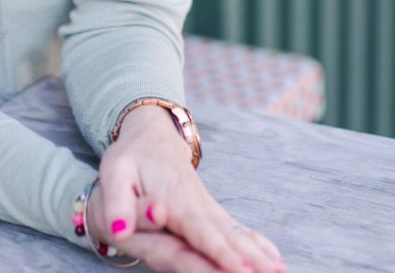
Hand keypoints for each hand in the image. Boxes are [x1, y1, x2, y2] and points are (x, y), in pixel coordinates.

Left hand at [86, 105, 284, 272]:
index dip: (219, 250)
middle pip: (226, 235)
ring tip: (281, 271)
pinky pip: (237, 230)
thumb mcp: (113, 174)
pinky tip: (276, 258)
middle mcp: (196, 205)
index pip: (198, 229)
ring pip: (236, 234)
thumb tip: (119, 231)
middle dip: (250, 258)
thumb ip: (116, 203)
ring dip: (259, 253)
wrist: (151, 135)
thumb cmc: (130, 157)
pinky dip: (257, 243)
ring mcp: (207, 208)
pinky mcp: (211, 212)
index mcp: (173, 199)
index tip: (241, 269)